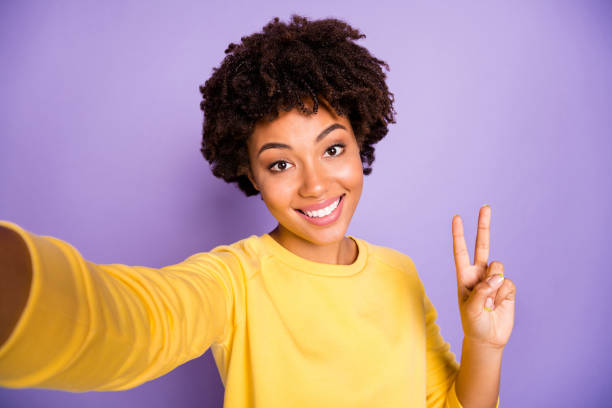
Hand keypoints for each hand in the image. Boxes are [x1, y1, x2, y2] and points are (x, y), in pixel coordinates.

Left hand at [452, 206, 515, 348]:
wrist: (488, 339)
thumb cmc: (473, 324)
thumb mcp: (471, 309)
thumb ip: (481, 291)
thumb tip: (496, 276)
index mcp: (464, 276)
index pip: (461, 251)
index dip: (459, 235)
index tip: (456, 217)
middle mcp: (479, 273)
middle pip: (482, 245)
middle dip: (483, 226)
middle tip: (485, 206)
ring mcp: (493, 279)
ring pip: (498, 267)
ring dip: (494, 284)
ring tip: (489, 301)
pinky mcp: (507, 288)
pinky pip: (508, 283)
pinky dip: (504, 295)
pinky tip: (498, 306)